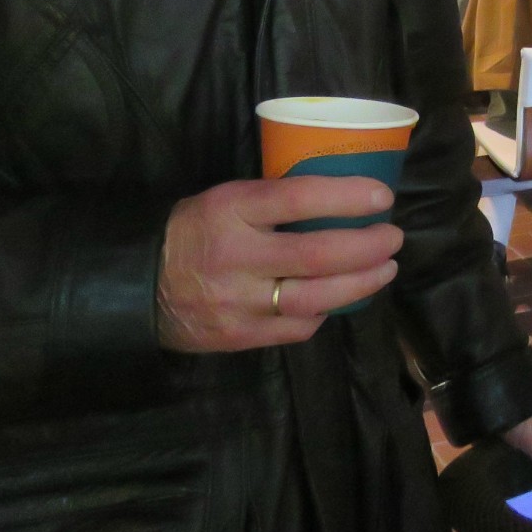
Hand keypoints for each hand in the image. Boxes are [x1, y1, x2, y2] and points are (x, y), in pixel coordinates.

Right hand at [156, 176, 402, 352]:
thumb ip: (271, 201)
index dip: (347, 196)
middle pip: (319, 253)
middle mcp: (237, 255)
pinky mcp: (240, 336)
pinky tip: (340, 298)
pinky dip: (325, 311)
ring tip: (385, 269)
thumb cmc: (193, 232)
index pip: (299, 197)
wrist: (138, 287)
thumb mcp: (223, 200)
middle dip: (367, 245)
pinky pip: (298, 327)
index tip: (382, 196)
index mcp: (231, 209)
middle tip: (393, 237)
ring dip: (361, 282)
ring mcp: (238, 301)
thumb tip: (338, 196)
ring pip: (316, 296)